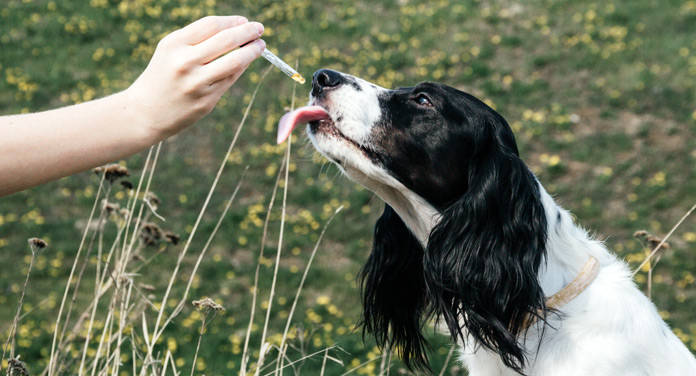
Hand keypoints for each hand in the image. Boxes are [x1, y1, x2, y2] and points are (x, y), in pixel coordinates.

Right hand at [126, 16, 264, 138]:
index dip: (232, 21)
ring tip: (260, 45)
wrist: (146, 112)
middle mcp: (185, 63)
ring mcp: (197, 84)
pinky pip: (230, 80)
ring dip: (252, 51)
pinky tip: (245, 62)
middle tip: (260, 28)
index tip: (245, 21)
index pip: (211, 25)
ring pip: (235, 62)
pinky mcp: (206, 101)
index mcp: (174, 45)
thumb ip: (198, 39)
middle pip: (226, 41)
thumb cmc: (163, 75)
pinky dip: (241, 68)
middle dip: (248, 32)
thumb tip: (237, 30)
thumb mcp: (171, 50)